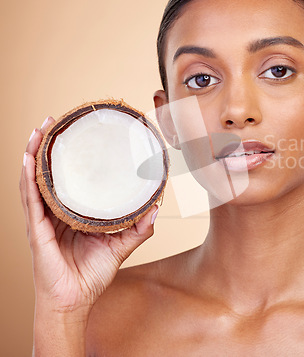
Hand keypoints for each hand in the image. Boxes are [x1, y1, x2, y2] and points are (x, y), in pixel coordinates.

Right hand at [20, 117, 158, 313]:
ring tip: (40, 129)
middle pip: (48, 173)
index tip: (78, 134)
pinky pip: (30, 200)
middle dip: (47, 146)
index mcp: (72, 214)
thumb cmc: (92, 275)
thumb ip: (138, 227)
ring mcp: (43, 220)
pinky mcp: (38, 230)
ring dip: (35, 153)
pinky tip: (29, 159)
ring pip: (34, 180)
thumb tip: (156, 206)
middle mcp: (54, 213)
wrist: (75, 301)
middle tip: (54, 121)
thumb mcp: (121, 245)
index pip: (68, 179)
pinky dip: (28, 178)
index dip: (70, 157)